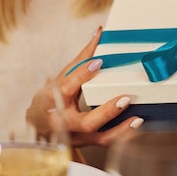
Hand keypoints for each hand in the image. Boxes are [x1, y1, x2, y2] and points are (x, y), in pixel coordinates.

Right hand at [26, 27, 142, 147]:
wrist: (39, 126)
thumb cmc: (54, 96)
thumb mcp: (63, 76)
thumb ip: (83, 57)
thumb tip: (100, 32)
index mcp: (54, 100)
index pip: (66, 87)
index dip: (81, 75)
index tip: (99, 62)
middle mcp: (64, 121)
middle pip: (84, 122)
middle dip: (106, 111)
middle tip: (125, 98)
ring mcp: (77, 136)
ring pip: (98, 137)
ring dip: (120, 130)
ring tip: (138, 118)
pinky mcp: (87, 143)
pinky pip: (106, 143)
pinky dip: (122, 136)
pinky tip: (137, 126)